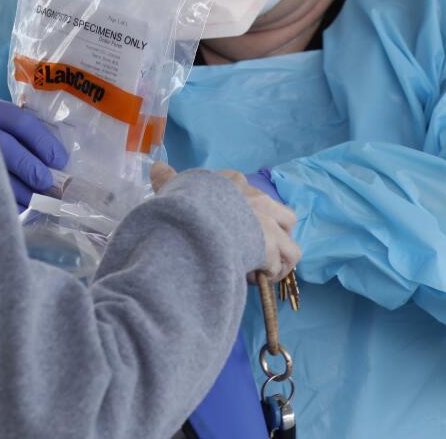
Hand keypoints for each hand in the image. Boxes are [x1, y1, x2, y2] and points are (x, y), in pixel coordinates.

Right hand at [0, 95, 68, 207]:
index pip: (22, 122)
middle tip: (47, 182)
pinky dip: (5, 202)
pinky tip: (19, 208)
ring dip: (20, 190)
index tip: (60, 161)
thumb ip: (23, 136)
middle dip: (30, 167)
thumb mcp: (1, 124)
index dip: (44, 142)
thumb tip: (56, 163)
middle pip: (6, 146)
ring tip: (37, 200)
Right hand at [151, 163, 300, 279]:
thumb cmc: (184, 203)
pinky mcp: (273, 246)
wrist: (197, 220)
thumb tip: (156, 166)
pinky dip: (273, 273)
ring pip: (289, 243)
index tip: (232, 230)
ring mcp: (269, 223)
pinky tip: (258, 280)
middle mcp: (258, 200)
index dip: (245, 215)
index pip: (250, 195)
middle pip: (282, 217)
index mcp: (235, 183)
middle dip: (274, 236)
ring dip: (278, 260)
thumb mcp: (173, 187)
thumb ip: (168, 179)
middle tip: (256, 252)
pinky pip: (283, 263)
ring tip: (261, 272)